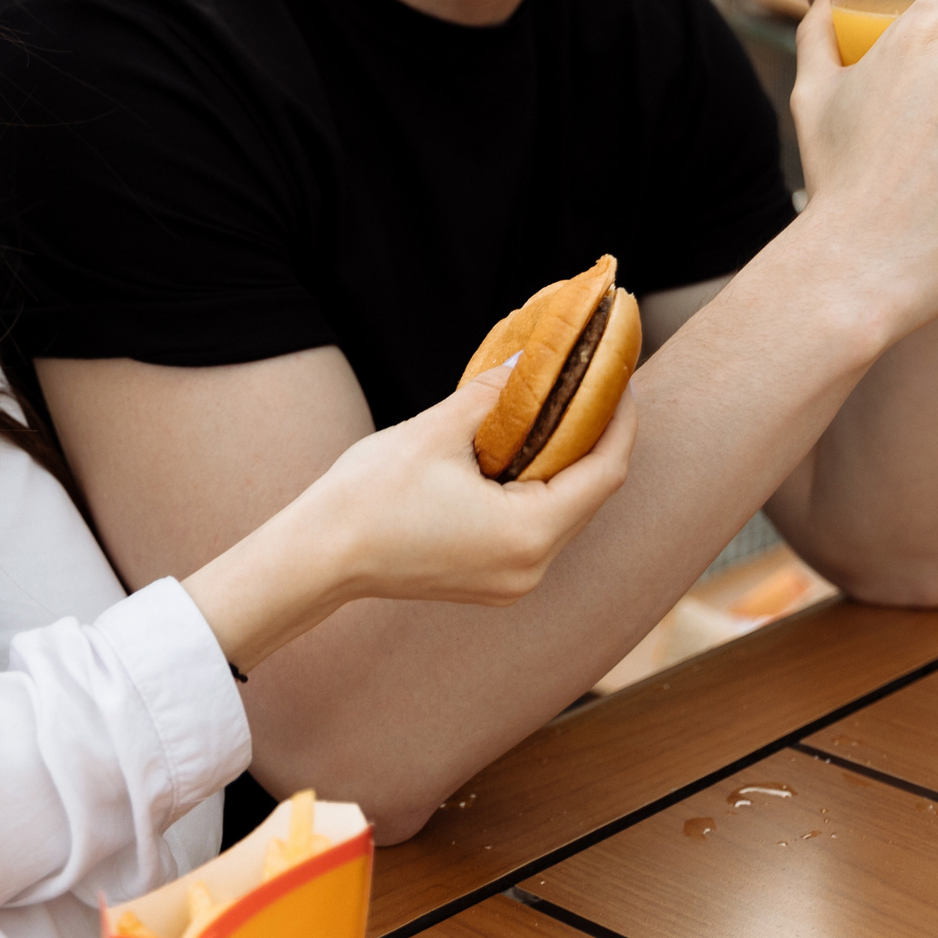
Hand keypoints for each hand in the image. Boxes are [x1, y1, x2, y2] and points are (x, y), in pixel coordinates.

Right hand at [181, 360, 635, 673]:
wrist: (317, 558)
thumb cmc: (369, 496)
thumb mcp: (435, 431)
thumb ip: (493, 394)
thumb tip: (534, 356)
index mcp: (527, 534)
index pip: (604, 472)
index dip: (619, 420)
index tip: (618, 376)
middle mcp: (532, 568)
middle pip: (589, 495)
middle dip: (594, 436)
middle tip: (593, 382)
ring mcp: (513, 581)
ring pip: (564, 513)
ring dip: (565, 462)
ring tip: (561, 408)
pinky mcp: (492, 581)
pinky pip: (536, 529)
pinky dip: (538, 487)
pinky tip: (525, 450)